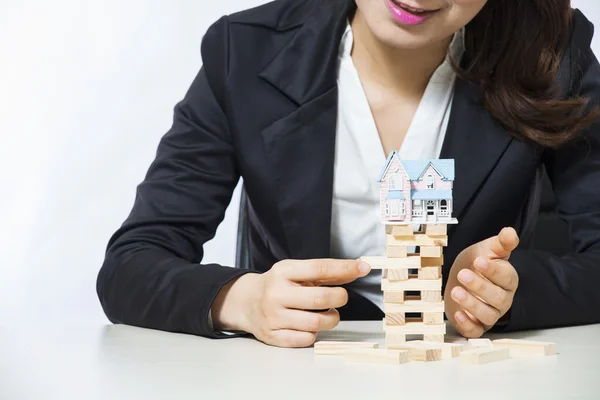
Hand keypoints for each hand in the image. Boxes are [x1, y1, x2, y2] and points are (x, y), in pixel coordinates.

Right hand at [211, 259, 370, 347]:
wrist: (245, 302)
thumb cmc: (278, 285)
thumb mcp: (298, 272)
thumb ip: (327, 272)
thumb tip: (358, 269)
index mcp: (283, 272)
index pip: (319, 268)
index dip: (345, 268)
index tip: (363, 268)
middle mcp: (276, 294)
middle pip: (321, 298)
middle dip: (340, 297)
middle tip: (341, 297)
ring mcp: (273, 317)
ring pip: (316, 323)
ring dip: (331, 318)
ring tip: (328, 312)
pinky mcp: (273, 336)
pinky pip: (306, 339)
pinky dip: (314, 333)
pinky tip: (310, 324)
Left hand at [444, 227, 519, 337]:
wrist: (460, 277)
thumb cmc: (476, 264)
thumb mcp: (487, 250)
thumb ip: (500, 243)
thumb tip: (510, 231)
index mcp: (507, 280)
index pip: (506, 277)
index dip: (493, 271)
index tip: (479, 261)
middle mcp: (502, 299)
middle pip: (497, 298)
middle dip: (480, 286)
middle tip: (462, 274)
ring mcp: (490, 313)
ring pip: (487, 315)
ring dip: (471, 304)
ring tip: (455, 291)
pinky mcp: (476, 324)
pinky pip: (476, 331)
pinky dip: (467, 325)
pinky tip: (458, 314)